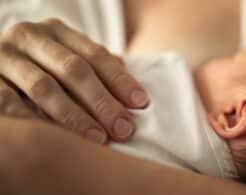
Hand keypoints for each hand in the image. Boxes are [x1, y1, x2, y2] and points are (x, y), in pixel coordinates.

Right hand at [0, 18, 148, 143]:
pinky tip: (55, 138)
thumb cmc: (41, 64)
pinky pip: (9, 102)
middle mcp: (31, 37)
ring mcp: (6, 56)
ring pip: (44, 87)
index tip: (141, 103)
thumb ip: (94, 65)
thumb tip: (131, 83)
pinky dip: (33, 121)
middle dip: (102, 101)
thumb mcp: (66, 56)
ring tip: (98, 138)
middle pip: (74, 70)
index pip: (95, 55)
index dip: (120, 80)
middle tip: (123, 128)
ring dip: (74, 116)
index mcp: (57, 30)